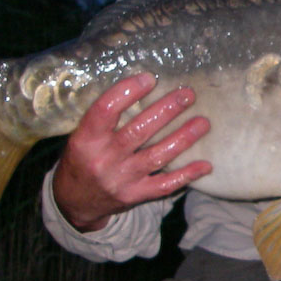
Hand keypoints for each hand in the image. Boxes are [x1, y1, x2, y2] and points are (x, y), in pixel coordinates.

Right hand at [52, 73, 210, 231]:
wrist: (74, 202)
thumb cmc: (82, 159)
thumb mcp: (81, 136)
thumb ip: (104, 118)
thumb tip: (142, 86)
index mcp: (86, 140)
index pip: (106, 111)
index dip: (128, 92)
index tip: (149, 79)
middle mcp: (104, 159)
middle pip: (138, 131)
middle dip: (166, 111)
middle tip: (187, 95)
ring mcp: (121, 180)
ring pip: (157, 156)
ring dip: (183, 138)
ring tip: (203, 123)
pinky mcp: (135, 195)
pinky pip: (165, 185)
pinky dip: (187, 175)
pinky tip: (206, 164)